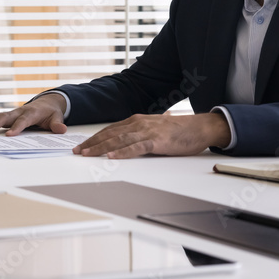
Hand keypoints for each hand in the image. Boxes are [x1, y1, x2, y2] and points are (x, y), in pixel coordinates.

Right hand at [0, 92, 66, 135]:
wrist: (46, 103)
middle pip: (4, 118)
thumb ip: (57, 124)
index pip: (22, 121)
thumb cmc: (50, 113)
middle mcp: (18, 112)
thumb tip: (61, 129)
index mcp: (31, 113)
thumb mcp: (57, 118)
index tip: (8, 135)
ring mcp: (11, 113)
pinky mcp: (7, 116)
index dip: (16, 128)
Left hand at [74, 113, 230, 158]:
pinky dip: (122, 152)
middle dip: (92, 143)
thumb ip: (139, 133)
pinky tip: (112, 157)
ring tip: (88, 154)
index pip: (110, 130)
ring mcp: (147, 132)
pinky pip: (136, 147)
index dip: (94, 138)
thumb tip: (125, 143)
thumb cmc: (178, 130)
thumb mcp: (153, 129)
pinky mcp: (157, 141)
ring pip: (119, 140)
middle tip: (78, 151)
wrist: (200, 127)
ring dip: (101, 148)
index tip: (82, 145)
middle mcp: (138, 124)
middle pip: (110, 134)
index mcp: (136, 121)